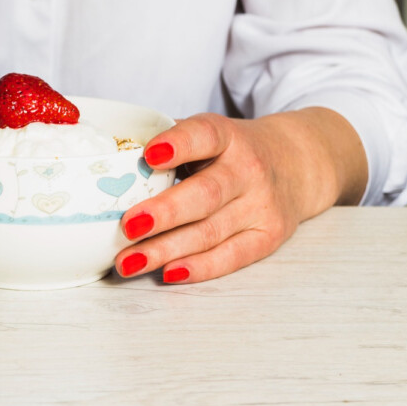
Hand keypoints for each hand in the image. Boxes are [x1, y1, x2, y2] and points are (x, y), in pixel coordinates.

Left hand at [115, 108, 367, 283]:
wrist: (296, 163)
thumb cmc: (232, 150)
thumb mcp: (209, 133)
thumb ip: (169, 142)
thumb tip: (110, 159)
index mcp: (228, 136)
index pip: (204, 136)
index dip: (178, 144)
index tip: (149, 155)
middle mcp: (248, 169)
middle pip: (206, 194)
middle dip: (165, 213)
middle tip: (127, 226)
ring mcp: (261, 205)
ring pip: (211, 232)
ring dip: (166, 250)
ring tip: (128, 261)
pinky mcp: (268, 236)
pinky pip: (231, 257)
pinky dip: (199, 267)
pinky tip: (168, 272)